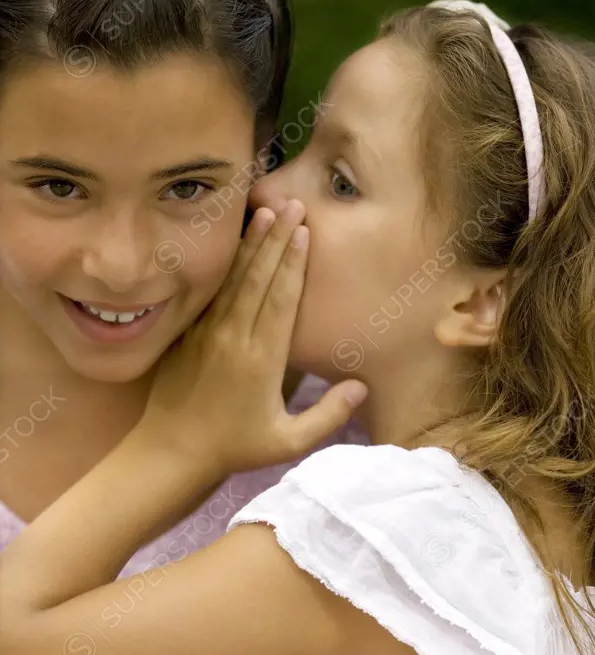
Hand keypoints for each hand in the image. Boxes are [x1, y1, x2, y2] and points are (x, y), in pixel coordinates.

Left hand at [139, 200, 367, 482]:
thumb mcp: (289, 443)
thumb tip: (362, 387)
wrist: (174, 451)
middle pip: (259, 278)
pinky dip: (226, 265)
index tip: (304, 232)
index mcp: (262, 359)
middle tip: (292, 204)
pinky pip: (213, 292)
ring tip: (265, 211)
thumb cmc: (236, 448)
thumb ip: (328, 416)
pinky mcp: (191, 335)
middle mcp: (235, 338)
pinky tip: (233, 245)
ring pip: (235, 279)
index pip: (281, 300)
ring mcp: (209, 333)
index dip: (294, 263)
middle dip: (276, 239)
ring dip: (251, 244)